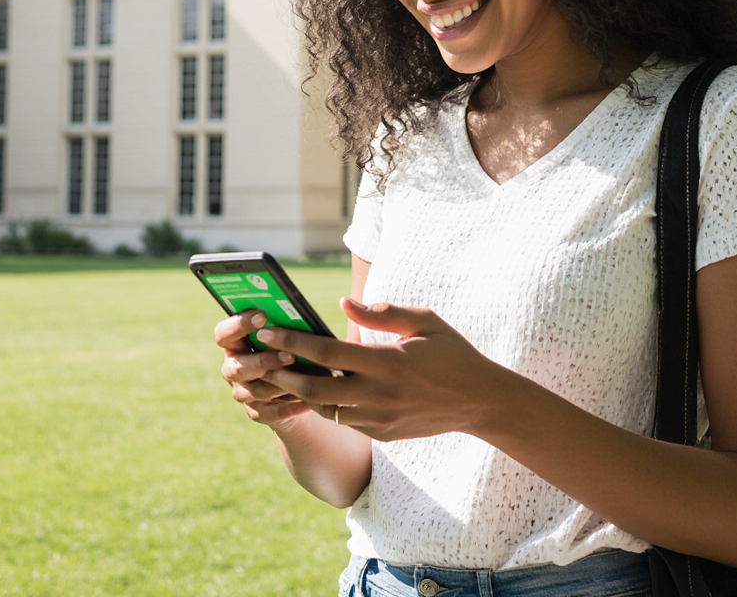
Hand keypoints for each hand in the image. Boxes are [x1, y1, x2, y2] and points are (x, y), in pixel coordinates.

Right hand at [215, 310, 313, 430]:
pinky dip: (287, 408)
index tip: (262, 316)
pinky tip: (306, 403)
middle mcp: (233, 368)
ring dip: (276, 385)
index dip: (239, 325)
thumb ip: (284, 327)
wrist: (300, 382)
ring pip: (251, 392)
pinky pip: (268, 413)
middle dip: (263, 362)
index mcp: (234, 343)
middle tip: (289, 357)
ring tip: (301, 380)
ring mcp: (242, 391)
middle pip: (236, 368)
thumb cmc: (292, 347)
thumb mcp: (288, 335)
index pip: (223, 334)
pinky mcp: (256, 412)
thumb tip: (297, 315)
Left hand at [254, 298, 505, 441]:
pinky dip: (324, 406)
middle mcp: (378, 396)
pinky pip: (343, 420)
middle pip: (314, 388)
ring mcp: (378, 419)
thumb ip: (382, 313)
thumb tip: (343, 303)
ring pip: (325, 409)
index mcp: (387, 363)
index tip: (268, 330)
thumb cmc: (452, 352)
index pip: (327, 354)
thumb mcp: (424, 321)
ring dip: (298, 392)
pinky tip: (311, 390)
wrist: (479, 402)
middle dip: (281, 373)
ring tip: (276, 373)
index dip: (293, 341)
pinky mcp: (381, 434)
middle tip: (257, 358)